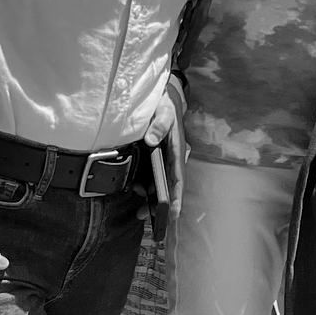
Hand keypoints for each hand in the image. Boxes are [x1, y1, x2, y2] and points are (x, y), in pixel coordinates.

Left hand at [143, 84, 185, 225]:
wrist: (164, 98)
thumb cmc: (165, 105)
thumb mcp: (164, 111)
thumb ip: (159, 124)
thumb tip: (151, 140)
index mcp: (177, 149)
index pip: (178, 177)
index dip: (176, 196)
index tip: (173, 212)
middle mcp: (173, 157)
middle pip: (169, 185)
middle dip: (161, 204)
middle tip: (145, 216)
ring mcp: (165, 159)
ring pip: (160, 183)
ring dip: (152, 197)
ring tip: (139, 210)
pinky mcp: (156, 157)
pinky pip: (153, 176)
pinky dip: (146, 187)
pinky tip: (138, 191)